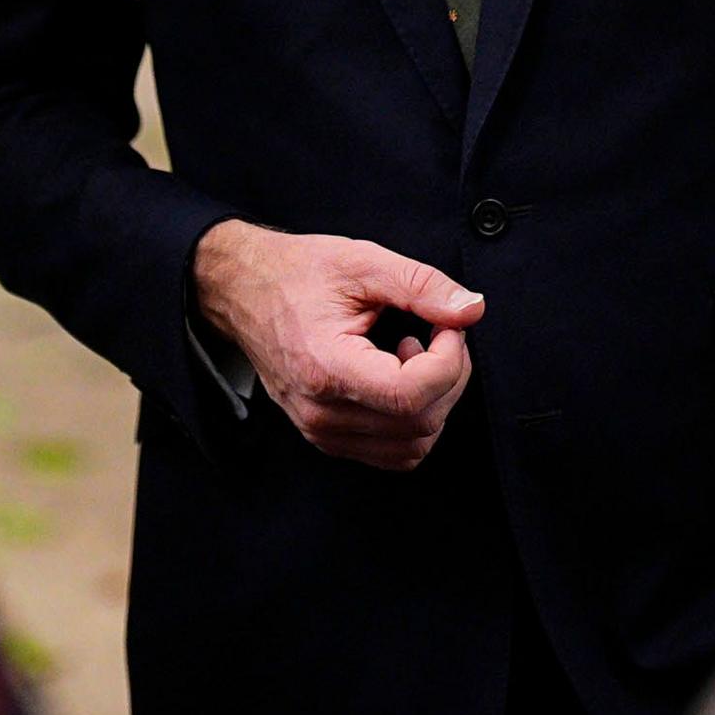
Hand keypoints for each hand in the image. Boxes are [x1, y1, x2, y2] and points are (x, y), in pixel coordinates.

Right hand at [192, 222, 483, 469]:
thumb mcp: (362, 262)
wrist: (242, 291)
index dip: (449, 361)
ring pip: (413, 446)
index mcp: (326, 368)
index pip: (412, 396)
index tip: (447, 327)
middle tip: (438, 331)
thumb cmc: (296, 274)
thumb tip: (471, 310)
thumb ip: (422, 286)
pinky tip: (399, 376)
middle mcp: (322, 412)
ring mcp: (322, 432)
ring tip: (413, 355)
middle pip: (421, 423)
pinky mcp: (326, 437)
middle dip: (449, 375)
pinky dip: (413, 420)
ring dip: (434, 401)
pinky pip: (392, 452)